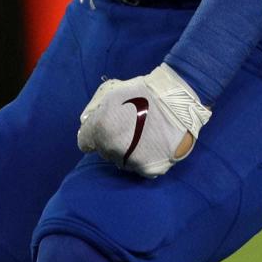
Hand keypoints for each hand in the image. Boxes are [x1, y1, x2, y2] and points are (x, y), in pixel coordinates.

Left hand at [77, 63, 210, 177]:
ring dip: (127, 151)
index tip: (101, 131)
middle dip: (111, 141)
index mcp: (101, 128)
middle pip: (104, 151)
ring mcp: (131, 161)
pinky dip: (144, 159)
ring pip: (122, 161)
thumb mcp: (111, 92)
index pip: (85, 142)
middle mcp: (112, 148)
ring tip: (143, 136)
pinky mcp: (149, 170)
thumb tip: (90, 123)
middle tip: (129, 128)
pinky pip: (140, 167)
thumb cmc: (143, 91)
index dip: (93, 135)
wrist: (177, 100)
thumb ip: (96, 111)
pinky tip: (153, 144)